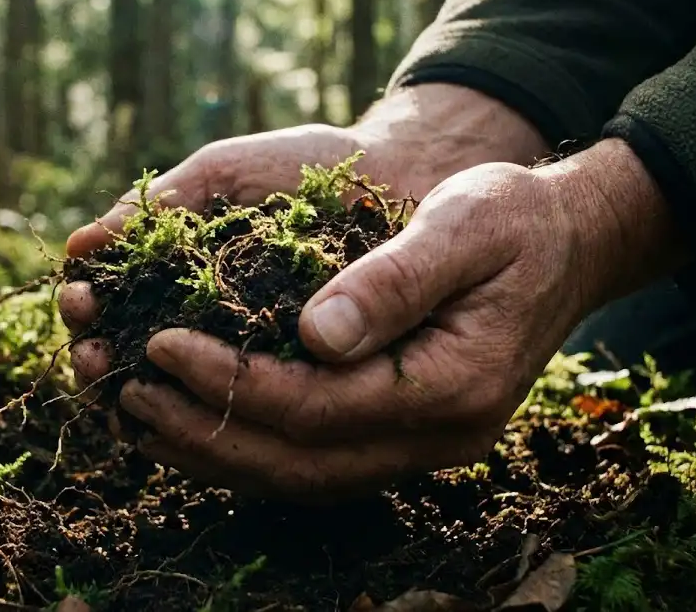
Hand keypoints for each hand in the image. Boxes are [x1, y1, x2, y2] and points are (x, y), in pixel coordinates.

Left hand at [112, 139, 687, 500]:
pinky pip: (313, 463)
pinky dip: (247, 449)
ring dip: (217, 452)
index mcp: (456, 386)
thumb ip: (396, 280)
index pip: (322, 407)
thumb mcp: (464, 224)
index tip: (162, 342)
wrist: (566, 243)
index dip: (235, 382)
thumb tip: (316, 335)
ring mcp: (421, 447)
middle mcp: (439, 437)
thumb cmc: (514, 219)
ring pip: (301, 477)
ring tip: (141, 413)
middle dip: (208, 429)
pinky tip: (195, 423)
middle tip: (129, 388)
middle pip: (302, 461)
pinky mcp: (401, 437)